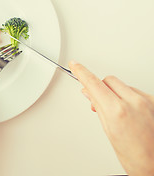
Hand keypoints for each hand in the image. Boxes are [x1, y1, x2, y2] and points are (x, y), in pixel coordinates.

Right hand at [69, 61, 153, 175]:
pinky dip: (128, 98)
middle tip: (97, 101)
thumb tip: (90, 94)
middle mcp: (134, 102)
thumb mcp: (109, 132)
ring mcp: (147, 101)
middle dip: (100, 88)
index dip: (82, 72)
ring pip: (122, 85)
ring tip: (118, 112)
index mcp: (118, 110)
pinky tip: (130, 112)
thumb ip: (99, 108)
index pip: (94, 83)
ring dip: (115, 93)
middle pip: (109, 81)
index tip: (75, 65)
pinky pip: (136, 91)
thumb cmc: (136, 157)